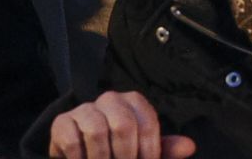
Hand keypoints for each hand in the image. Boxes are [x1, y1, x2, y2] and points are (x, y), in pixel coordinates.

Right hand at [49, 91, 197, 158]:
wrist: (80, 155)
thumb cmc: (116, 152)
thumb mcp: (142, 152)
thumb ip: (164, 150)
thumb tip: (189, 147)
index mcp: (134, 103)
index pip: (147, 124)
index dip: (149, 151)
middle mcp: (110, 99)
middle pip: (124, 125)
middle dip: (125, 156)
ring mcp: (85, 108)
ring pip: (97, 131)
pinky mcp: (62, 122)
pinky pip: (73, 140)